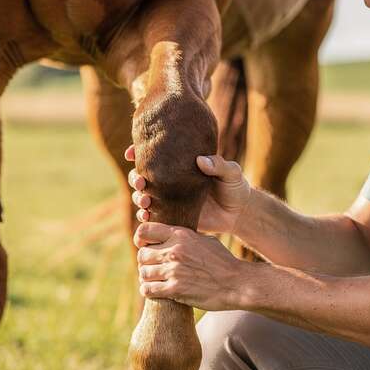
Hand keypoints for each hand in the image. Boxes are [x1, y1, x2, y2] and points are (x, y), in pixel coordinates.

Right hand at [124, 145, 250, 234]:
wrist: (238, 214)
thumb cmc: (235, 187)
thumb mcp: (231, 172)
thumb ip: (219, 165)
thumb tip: (201, 160)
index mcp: (179, 165)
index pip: (154, 156)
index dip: (137, 152)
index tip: (131, 152)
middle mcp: (170, 181)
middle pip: (142, 176)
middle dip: (134, 178)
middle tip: (140, 182)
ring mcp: (169, 200)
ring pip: (143, 196)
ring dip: (138, 198)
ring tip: (145, 201)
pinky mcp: (172, 217)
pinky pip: (153, 217)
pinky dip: (145, 216)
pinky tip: (146, 216)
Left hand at [133, 221, 248, 310]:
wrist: (238, 284)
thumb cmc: (223, 262)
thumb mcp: (205, 240)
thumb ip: (185, 237)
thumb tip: (171, 235)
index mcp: (180, 235)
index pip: (144, 231)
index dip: (141, 239)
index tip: (146, 247)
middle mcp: (175, 251)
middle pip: (142, 255)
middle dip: (145, 262)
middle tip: (154, 268)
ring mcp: (174, 270)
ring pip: (143, 273)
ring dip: (147, 278)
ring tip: (155, 280)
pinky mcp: (175, 289)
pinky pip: (148, 289)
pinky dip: (148, 291)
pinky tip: (156, 291)